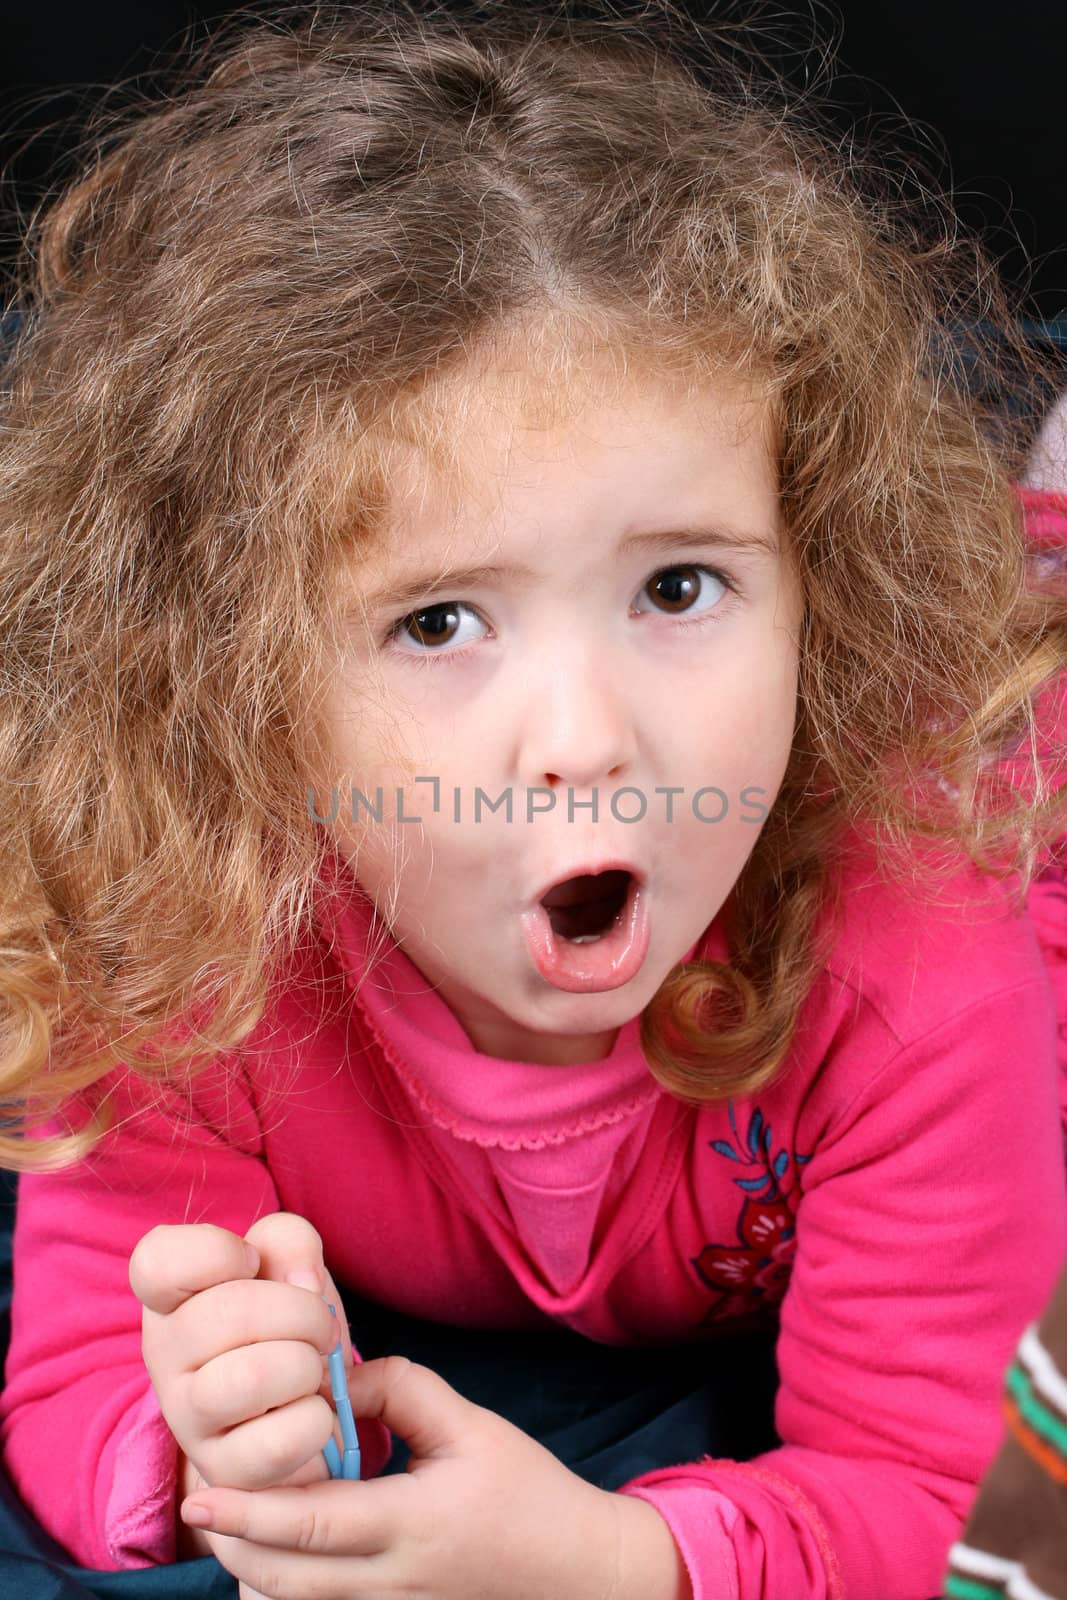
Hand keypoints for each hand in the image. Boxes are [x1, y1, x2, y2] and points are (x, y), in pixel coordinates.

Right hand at [129, 1212, 352, 1496]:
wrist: (293, 1402)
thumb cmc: (284, 1320)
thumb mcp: (285, 1262)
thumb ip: (289, 1241)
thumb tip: (303, 1285)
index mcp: (169, 1296)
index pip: (155, 1262)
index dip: (218, 1251)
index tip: (250, 1261)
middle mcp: (163, 1355)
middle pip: (232, 1313)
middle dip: (302, 1311)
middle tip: (316, 1326)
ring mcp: (186, 1418)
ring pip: (252, 1378)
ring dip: (307, 1366)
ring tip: (309, 1370)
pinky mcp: (222, 1470)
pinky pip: (278, 1442)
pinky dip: (316, 1419)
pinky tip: (310, 1412)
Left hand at [176, 1356, 692, 1599]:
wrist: (580, 1572)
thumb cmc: (526, 1491)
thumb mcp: (472, 1425)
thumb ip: (402, 1390)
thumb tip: (338, 1376)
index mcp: (412, 1524)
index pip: (311, 1525)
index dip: (248, 1512)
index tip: (201, 1494)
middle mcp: (394, 1582)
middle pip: (285, 1580)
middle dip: (232, 1545)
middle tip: (200, 1504)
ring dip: (254, 1574)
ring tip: (229, 1530)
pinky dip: (288, 1594)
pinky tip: (275, 1562)